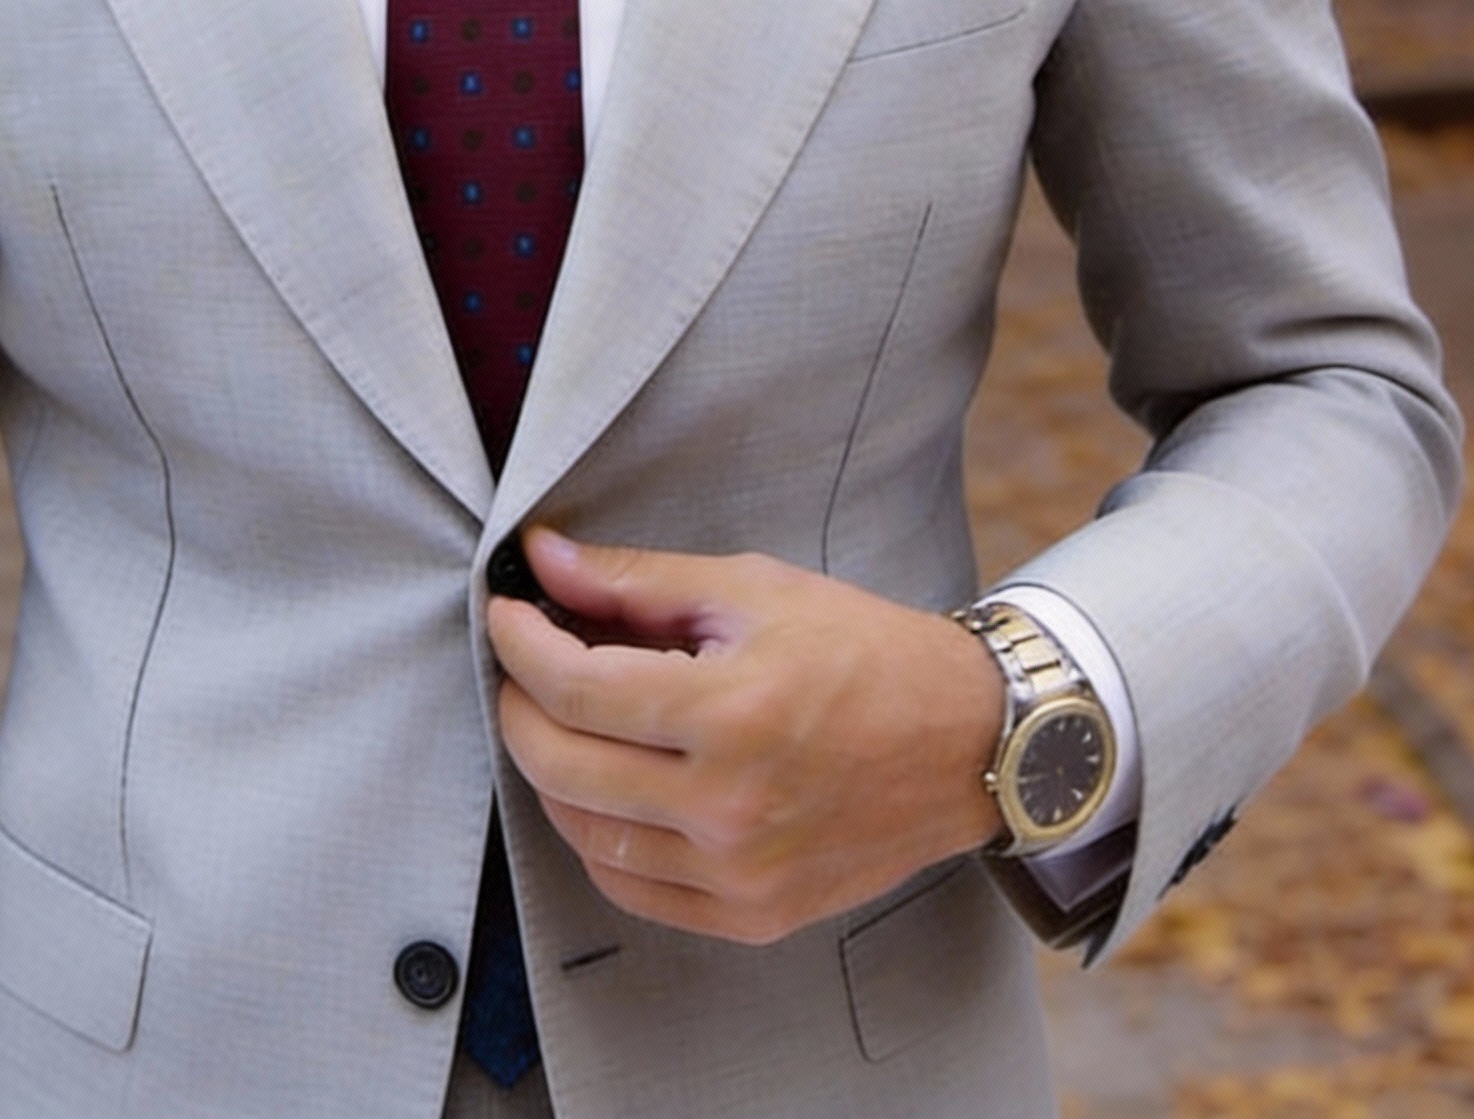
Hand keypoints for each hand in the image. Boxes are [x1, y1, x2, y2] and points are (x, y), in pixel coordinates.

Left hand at [487, 529, 1005, 944]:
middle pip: (561, 766)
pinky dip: (597, 836)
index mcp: (731, 714)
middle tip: (525, 665)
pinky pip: (631, 887)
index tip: (507, 614)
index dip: (520, 646)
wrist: (966, 741)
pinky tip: (607, 786)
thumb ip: (636, 581)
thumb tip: (542, 560)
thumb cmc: (862, 651)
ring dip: (552, 771)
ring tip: (565, 719)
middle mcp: (730, 807)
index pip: (574, 690)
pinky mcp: (753, 915)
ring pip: (584, 834)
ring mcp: (740, 873)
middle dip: (519, 706)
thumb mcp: (751, 590)